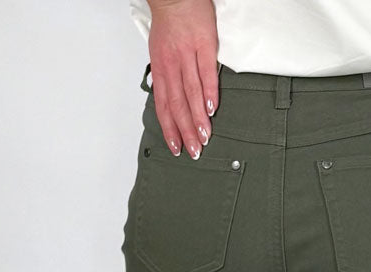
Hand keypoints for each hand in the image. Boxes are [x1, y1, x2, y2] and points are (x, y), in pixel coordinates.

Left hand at [147, 0, 219, 157]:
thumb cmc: (169, 23)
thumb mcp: (159, 52)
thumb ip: (165, 77)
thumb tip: (167, 99)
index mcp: (160, 69)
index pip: (163, 106)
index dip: (169, 129)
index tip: (176, 147)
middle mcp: (171, 65)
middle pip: (177, 104)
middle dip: (185, 131)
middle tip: (194, 150)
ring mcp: (187, 55)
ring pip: (191, 93)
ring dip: (198, 118)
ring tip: (204, 137)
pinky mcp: (204, 44)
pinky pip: (206, 72)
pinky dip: (209, 92)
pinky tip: (211, 109)